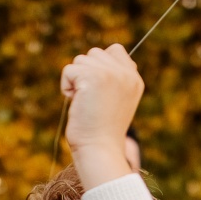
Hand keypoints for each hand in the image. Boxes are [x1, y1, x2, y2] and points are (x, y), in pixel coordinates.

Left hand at [60, 45, 142, 187]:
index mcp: (134, 79)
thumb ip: (112, 78)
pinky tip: (76, 102)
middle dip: (85, 73)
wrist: (99, 149)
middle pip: (94, 53)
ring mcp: (111, 74)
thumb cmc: (102, 130)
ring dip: (75, 80)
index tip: (97, 90)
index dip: (99, 65)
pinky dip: (66, 87)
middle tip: (90, 99)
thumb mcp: (116, 100)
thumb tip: (93, 58)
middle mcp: (126, 74)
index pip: (115, 50)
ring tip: (84, 102)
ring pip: (80, 60)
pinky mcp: (93, 78)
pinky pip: (68, 70)